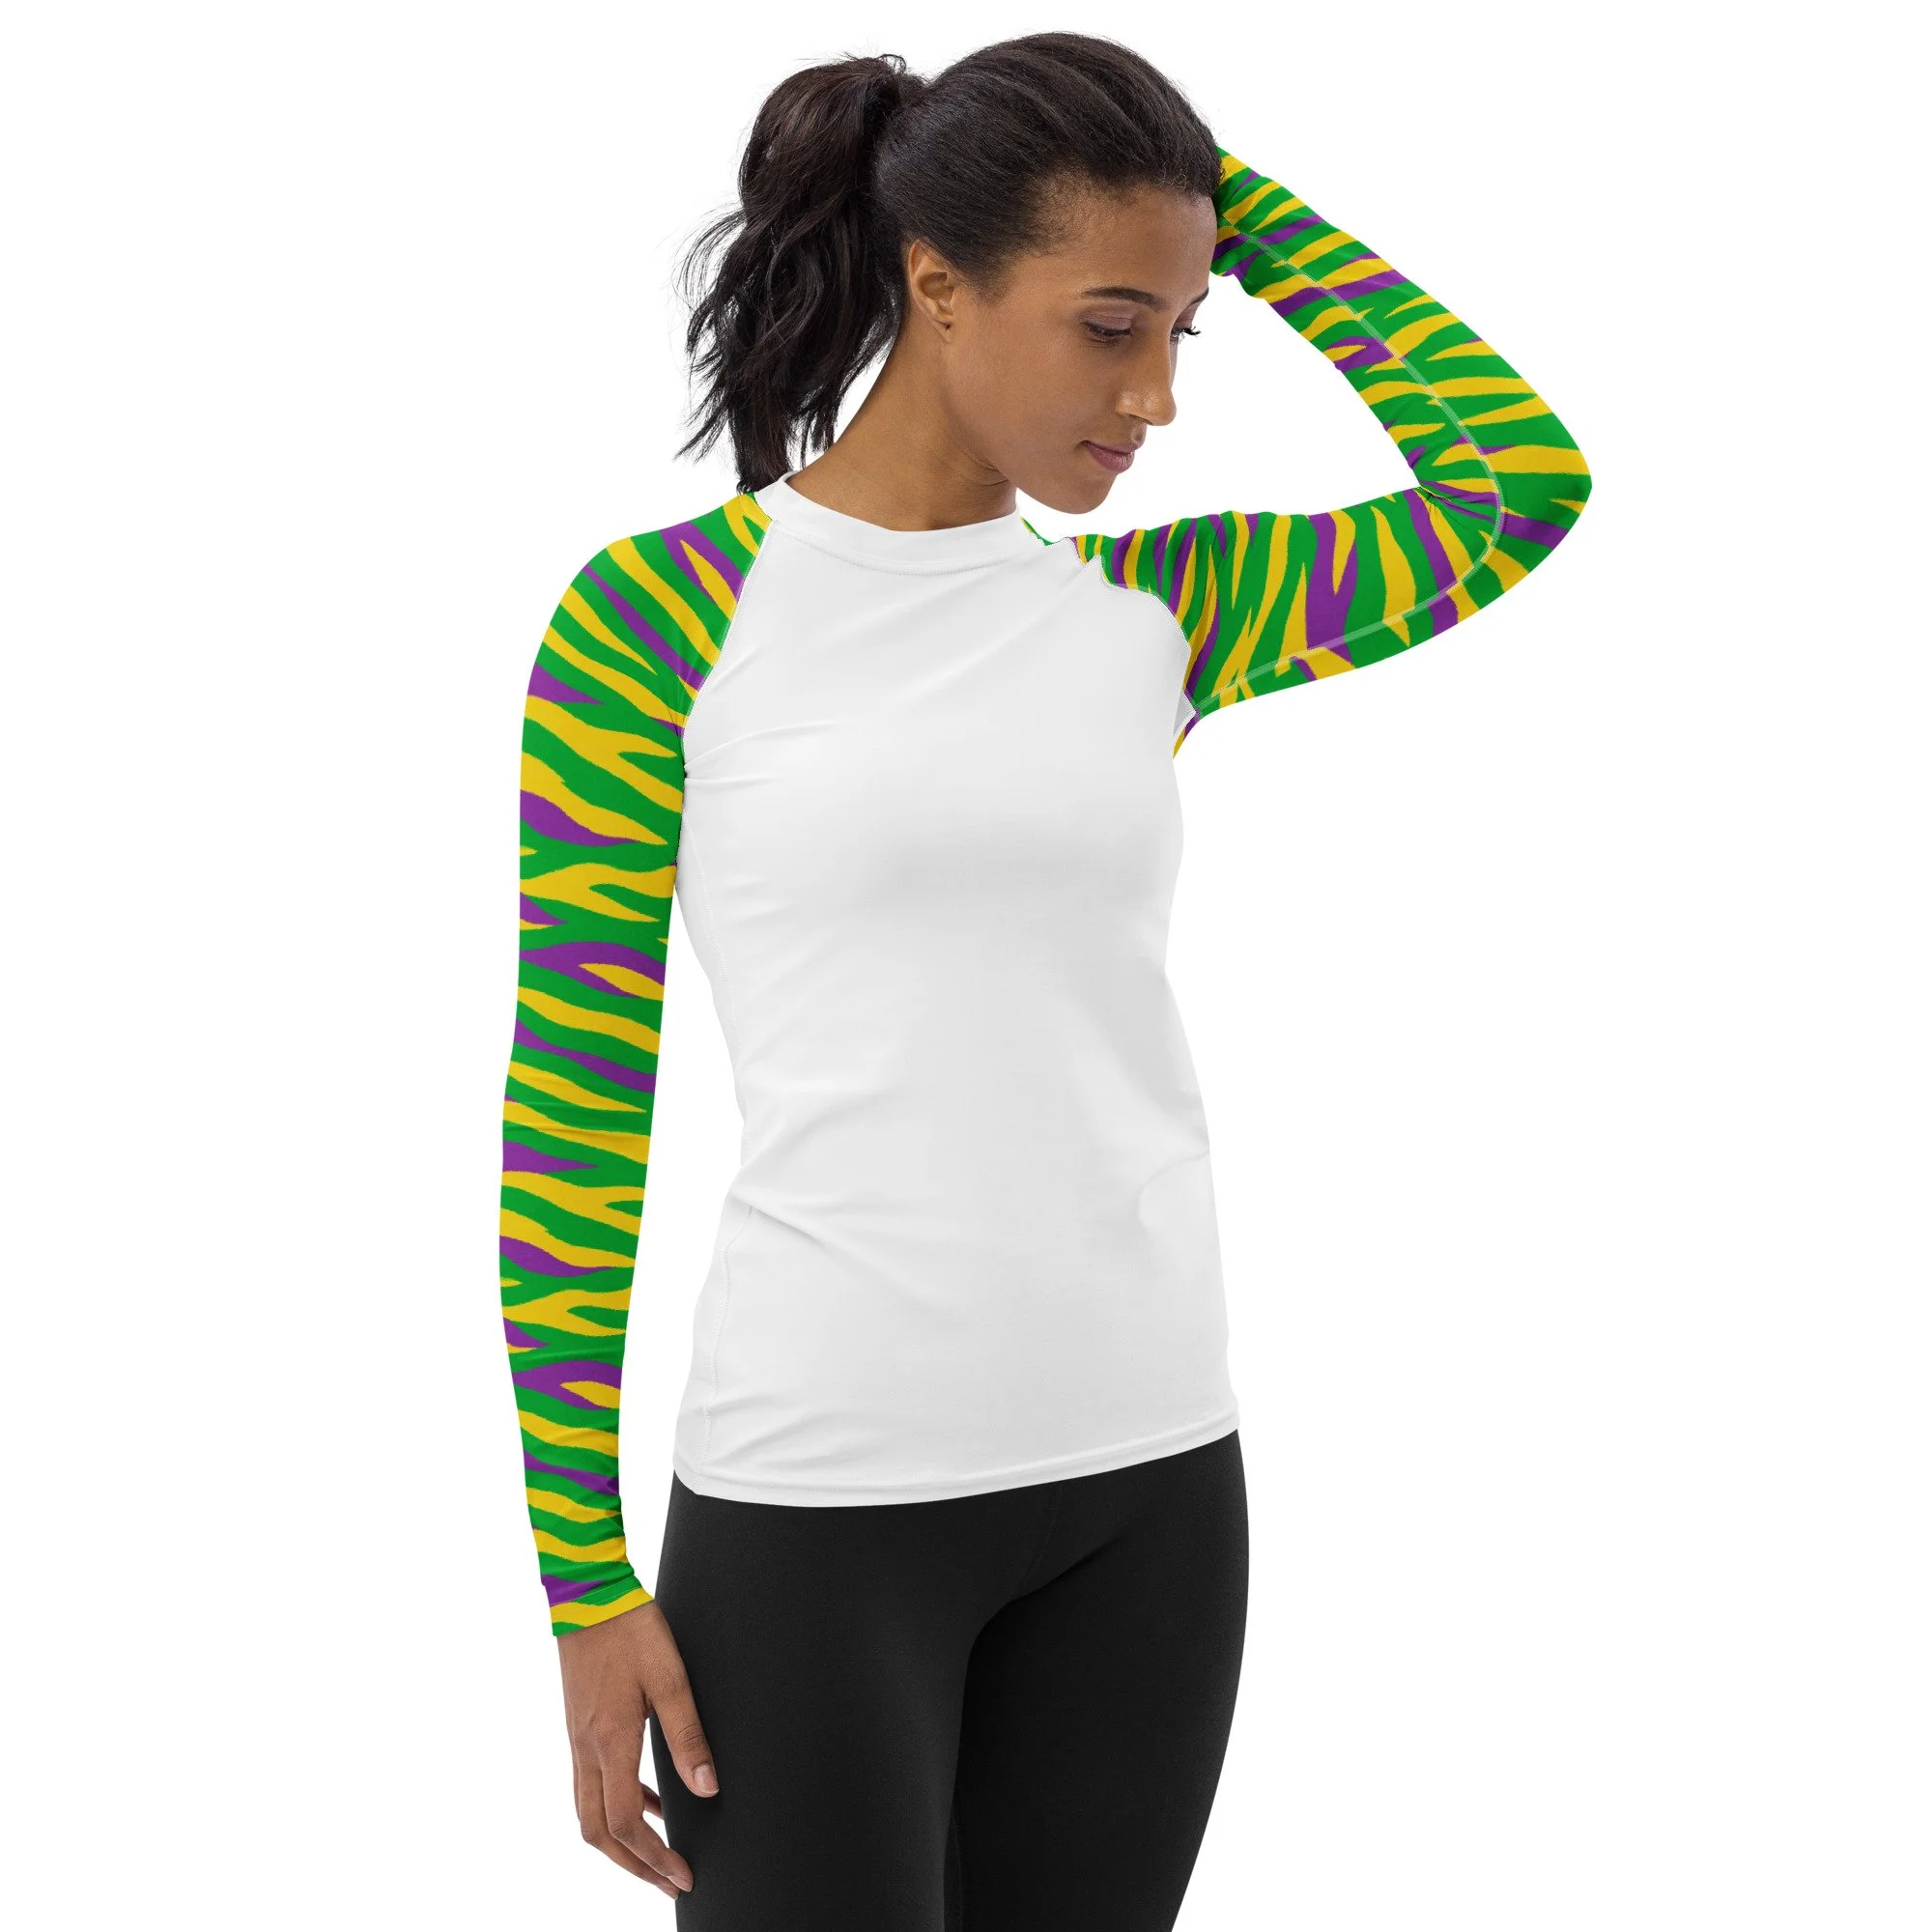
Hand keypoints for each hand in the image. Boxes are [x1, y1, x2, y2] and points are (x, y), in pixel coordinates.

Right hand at [557, 1600, 718, 1898]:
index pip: (625, 1825)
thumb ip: (689, 1735)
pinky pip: (593, 1784)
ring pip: (590, 1812)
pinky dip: (618, 1804)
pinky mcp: (580, 1725)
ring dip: (623, 1841)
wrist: (587, 1594)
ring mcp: (579, 1738)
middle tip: (668, 1882)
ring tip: (660, 1851)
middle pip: (599, 1833)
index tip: (682, 1876)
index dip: (654, 1859)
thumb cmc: (630, 1629)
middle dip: (634, 1866)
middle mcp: (587, 1749)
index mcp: (610, 1742)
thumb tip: (708, 1788)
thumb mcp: (670, 1678)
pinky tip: (650, 1798)